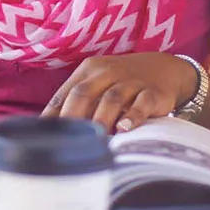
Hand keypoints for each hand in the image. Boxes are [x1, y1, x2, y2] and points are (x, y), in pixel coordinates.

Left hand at [41, 53, 198, 133]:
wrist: (164, 69)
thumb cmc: (121, 82)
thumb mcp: (98, 84)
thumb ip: (78, 102)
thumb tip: (51, 130)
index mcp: (89, 70)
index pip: (66, 92)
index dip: (54, 113)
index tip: (44, 135)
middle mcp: (107, 73)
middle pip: (85, 92)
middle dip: (73, 116)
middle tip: (66, 140)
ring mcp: (131, 82)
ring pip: (112, 98)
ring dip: (101, 118)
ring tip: (94, 138)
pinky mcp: (153, 93)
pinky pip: (142, 103)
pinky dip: (133, 116)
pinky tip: (125, 129)